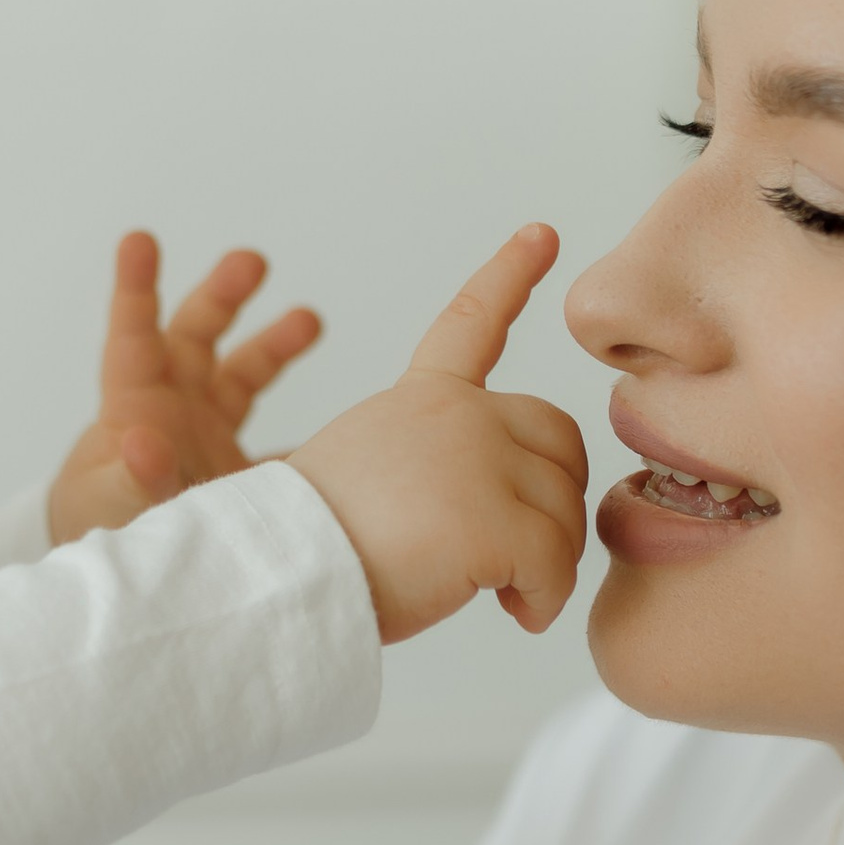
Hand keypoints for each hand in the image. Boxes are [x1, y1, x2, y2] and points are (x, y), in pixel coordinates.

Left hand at [46, 231, 322, 542]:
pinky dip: (315, 433)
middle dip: (223, 294)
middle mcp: (175, 404)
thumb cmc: (101, 524)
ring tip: (308, 320)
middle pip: (197, 333)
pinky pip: (285, 438)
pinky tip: (349, 426)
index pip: (133, 338)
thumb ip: (130, 479)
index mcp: (133, 404)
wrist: (131, 569)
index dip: (135, 288)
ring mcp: (212, 430)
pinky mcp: (246, 464)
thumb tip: (142, 443)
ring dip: (275, 342)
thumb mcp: (107, 506)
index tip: (137, 241)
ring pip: (245, 371)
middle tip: (252, 261)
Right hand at [287, 225, 588, 641]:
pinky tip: (516, 611)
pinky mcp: (492, 519)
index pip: (471, 323)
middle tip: (517, 555)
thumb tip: (492, 503)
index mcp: (419, 400)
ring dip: (548, 562)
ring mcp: (476, 459)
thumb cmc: (315, 549)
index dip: (509, 275)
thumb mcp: (371, 471)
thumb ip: (437, 460)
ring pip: (565, 509)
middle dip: (555, 499)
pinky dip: (546, 598)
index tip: (542, 233)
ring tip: (499, 591)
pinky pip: (556, 564)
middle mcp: (455, 414)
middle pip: (559, 438)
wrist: (278, 580)